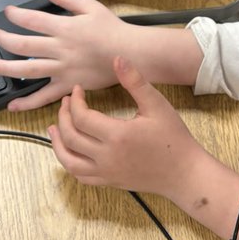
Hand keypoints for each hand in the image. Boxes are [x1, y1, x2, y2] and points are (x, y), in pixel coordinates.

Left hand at [0, 0, 131, 110]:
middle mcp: (60, 49)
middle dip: (5, 39)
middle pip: (24, 45)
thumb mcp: (91, 5)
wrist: (131, 54)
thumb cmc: (113, 29)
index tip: (7, 13)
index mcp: (65, 28)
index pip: (33, 21)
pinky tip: (13, 105)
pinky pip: (45, 96)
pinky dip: (28, 102)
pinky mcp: (69, 85)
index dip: (16, 16)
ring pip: (29, 70)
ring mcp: (63, 69)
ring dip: (6, 69)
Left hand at [49, 57, 203, 195]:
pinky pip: (80, 176)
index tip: (78, 89)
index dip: (75, 101)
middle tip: (66, 102)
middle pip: (70, 137)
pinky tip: (68, 151)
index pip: (81, 117)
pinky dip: (69, 162)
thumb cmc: (173, 138)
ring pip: (69, 161)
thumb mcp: (156, 104)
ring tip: (54, 127)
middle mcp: (107, 157)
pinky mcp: (109, 181)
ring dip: (57, 143)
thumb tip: (117, 58)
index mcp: (117, 135)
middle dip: (63, 116)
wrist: (184, 173)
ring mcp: (106, 172)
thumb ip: (134, 81)